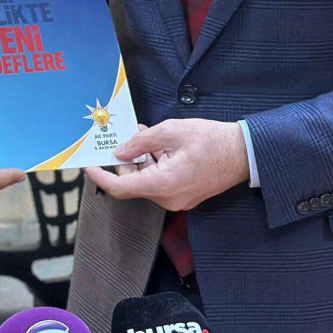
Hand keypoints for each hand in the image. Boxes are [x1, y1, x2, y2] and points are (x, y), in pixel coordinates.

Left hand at [84, 119, 249, 211]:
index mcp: (163, 184)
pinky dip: (154, 165)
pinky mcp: (184, 196)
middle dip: (126, 160)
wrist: (243, 153)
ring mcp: (177, 199)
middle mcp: (168, 198)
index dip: (100, 177)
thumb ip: (141, 143)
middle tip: (126, 136)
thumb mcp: (171, 132)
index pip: (121, 188)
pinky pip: (160, 182)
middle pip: (133, 183)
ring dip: (142, 160)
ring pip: (147, 181)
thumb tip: (120, 152)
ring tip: (145, 136)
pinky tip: (158, 146)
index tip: (88, 166)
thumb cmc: (212, 141)